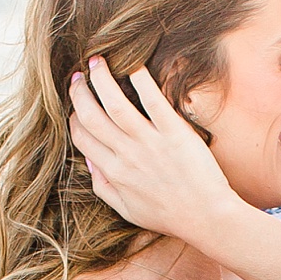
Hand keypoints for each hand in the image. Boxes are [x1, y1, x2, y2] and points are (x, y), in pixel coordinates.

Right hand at [69, 58, 237, 246]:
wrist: (206, 217)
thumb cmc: (169, 215)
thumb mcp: (128, 211)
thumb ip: (104, 188)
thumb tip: (90, 163)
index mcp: (113, 172)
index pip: (82, 136)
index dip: (74, 116)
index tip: (77, 103)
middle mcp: (127, 155)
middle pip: (91, 115)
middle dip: (79, 91)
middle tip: (80, 74)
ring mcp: (150, 142)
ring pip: (115, 103)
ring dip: (101, 78)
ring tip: (98, 62)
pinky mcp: (174, 133)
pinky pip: (152, 100)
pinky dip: (140, 79)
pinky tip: (132, 65)